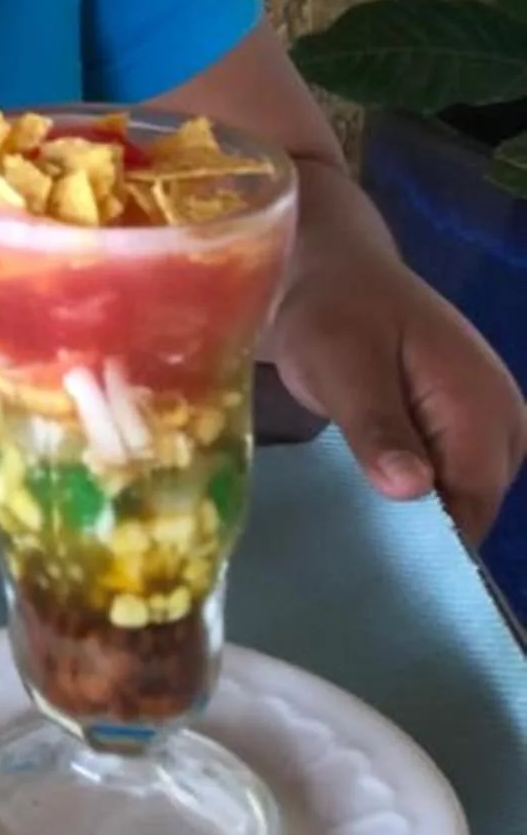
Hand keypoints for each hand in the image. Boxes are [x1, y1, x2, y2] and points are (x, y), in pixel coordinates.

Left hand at [269, 251, 526, 545]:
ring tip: (358, 524)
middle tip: (356, 549)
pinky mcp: (464, 428)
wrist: (331, 268)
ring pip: (462, 498)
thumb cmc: (330, 309)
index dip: (430, 539)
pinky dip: (415, 491)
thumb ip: (376, 424)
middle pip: (473, 506)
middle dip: (421, 532)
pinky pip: (450, 478)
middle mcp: (504, 421)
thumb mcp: (339, 363)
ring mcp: (489, 425)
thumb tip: (414, 490)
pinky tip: (372, 498)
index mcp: (483, 405)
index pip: (473, 502)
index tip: (377, 565)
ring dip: (415, 513)